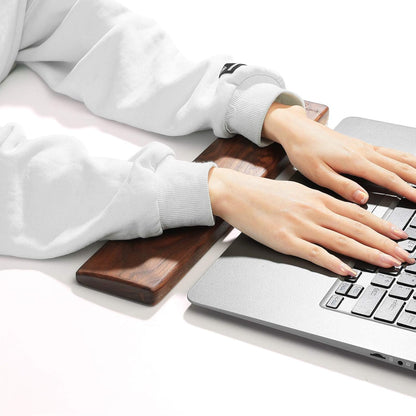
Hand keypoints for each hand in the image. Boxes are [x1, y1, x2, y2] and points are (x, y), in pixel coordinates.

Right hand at [208, 167, 413, 275]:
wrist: (238, 194)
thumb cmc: (267, 194)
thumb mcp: (299, 192)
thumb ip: (322, 203)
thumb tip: (343, 213)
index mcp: (319, 198)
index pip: (359, 214)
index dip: (383, 226)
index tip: (400, 235)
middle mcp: (315, 212)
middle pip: (357, 229)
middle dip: (385, 243)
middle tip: (405, 254)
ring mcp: (301, 227)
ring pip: (342, 241)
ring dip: (368, 254)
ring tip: (388, 263)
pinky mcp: (286, 241)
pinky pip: (315, 254)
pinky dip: (334, 263)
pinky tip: (348, 271)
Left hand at [262, 103, 415, 205]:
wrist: (297, 129)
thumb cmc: (304, 151)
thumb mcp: (317, 173)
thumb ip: (341, 186)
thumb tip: (362, 198)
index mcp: (354, 161)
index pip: (387, 179)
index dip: (406, 191)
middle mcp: (364, 152)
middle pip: (399, 167)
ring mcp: (364, 147)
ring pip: (398, 157)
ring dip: (415, 167)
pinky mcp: (360, 145)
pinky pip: (390, 151)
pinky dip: (405, 157)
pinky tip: (409, 161)